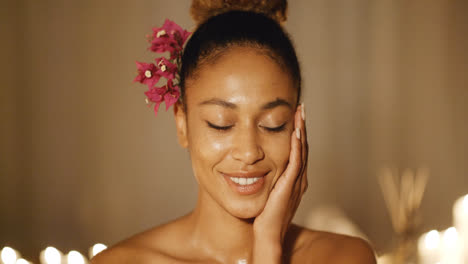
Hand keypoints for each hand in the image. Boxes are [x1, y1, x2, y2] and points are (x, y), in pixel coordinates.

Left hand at [252, 104, 307, 260]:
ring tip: (300, 113)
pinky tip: (295, 132)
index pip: (298, 150)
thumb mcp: (268, 192)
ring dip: (302, 131)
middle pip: (303, 146)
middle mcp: (299, 178)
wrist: (267, 235)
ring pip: (302, 151)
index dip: (298, 132)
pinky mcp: (290, 186)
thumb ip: (268, 179)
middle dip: (302, 126)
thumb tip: (255, 168)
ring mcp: (297, 182)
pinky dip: (297, 146)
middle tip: (301, 107)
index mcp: (294, 179)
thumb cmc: (264, 217)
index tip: (295, 116)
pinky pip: (296, 162)